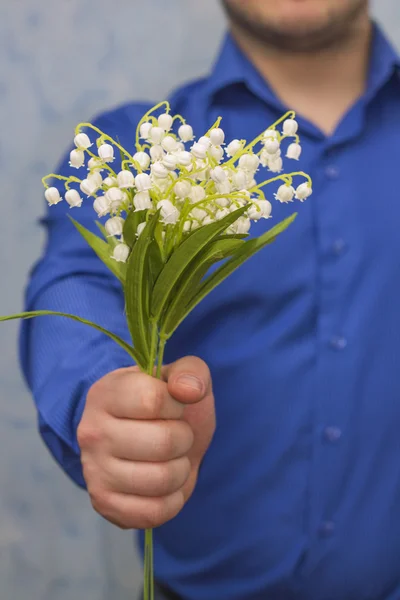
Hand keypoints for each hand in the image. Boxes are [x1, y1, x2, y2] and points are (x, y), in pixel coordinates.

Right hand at [77, 356, 214, 528]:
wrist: (153, 438)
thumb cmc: (167, 405)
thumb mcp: (182, 377)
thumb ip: (191, 372)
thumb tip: (188, 390)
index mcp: (106, 393)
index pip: (153, 400)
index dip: (177, 404)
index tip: (173, 405)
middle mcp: (91, 432)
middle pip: (163, 442)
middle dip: (184, 438)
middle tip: (175, 434)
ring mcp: (94, 471)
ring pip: (162, 479)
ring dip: (181, 469)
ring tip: (171, 457)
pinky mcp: (104, 504)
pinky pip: (155, 512)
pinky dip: (173, 499)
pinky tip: (165, 483)